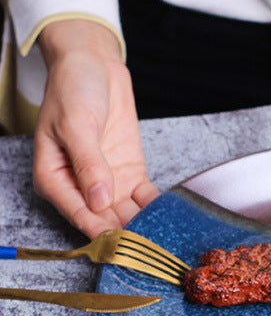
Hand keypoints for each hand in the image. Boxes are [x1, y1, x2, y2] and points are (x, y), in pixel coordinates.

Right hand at [33, 20, 158, 238]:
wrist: (93, 65)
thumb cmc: (72, 89)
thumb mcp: (76, 124)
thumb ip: (88, 164)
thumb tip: (99, 201)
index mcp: (55, 178)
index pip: (79, 214)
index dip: (100, 232)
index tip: (121, 246)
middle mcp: (80, 187)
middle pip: (104, 220)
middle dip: (126, 235)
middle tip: (150, 249)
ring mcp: (107, 183)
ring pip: (126, 214)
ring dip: (143, 226)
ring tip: (164, 241)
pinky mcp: (129, 175)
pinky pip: (143, 199)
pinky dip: (156, 209)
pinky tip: (170, 220)